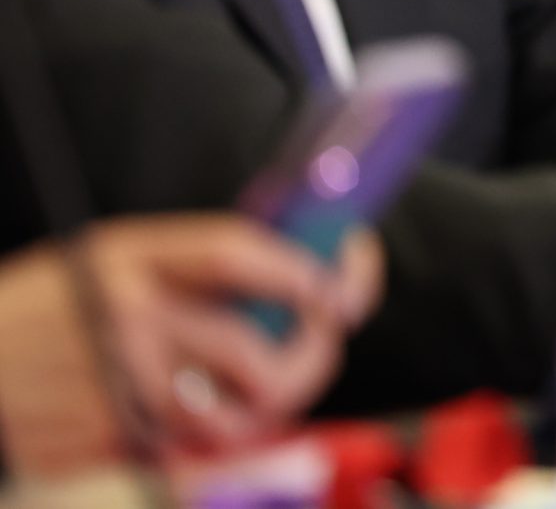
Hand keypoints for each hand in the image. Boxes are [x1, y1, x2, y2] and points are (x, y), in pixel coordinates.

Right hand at [0, 215, 364, 476]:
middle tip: (323, 340)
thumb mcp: (122, 253)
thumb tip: (308, 270)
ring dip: (265, 405)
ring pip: (233, 420)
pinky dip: (208, 438)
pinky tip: (198, 408)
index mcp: (132, 261)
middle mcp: (124, 324)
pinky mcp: (95, 446)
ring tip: (263, 380)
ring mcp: (110, 392)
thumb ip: (202, 263)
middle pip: (253, 354)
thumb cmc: (57, 302)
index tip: (344, 286)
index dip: (305, 271)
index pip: (238, 258)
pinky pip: (186, 456)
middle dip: (311, 354)